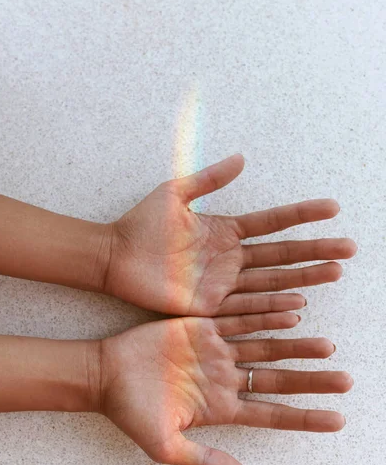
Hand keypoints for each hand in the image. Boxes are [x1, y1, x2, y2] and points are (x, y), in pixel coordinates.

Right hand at [98, 313, 351, 464]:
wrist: (106, 375)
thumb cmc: (132, 413)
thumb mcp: (166, 446)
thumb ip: (205, 459)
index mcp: (222, 408)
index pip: (273, 414)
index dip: (305, 417)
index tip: (338, 420)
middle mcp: (226, 378)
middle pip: (278, 379)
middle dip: (312, 379)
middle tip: (345, 378)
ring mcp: (217, 351)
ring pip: (266, 346)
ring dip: (296, 344)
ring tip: (328, 345)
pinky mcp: (204, 327)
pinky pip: (241, 318)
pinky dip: (265, 316)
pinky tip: (292, 311)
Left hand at [103, 153, 356, 314]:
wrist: (116, 257)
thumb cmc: (142, 225)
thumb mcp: (176, 193)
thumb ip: (209, 177)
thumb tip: (243, 158)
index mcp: (226, 230)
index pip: (273, 222)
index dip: (302, 215)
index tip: (333, 208)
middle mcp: (231, 258)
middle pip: (282, 253)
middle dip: (315, 249)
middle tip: (349, 248)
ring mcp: (223, 282)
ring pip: (272, 280)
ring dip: (304, 277)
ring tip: (336, 272)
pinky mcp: (211, 305)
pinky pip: (247, 305)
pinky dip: (273, 306)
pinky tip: (300, 306)